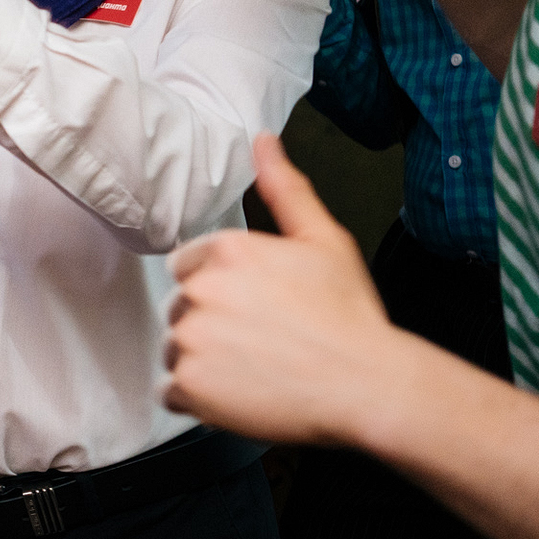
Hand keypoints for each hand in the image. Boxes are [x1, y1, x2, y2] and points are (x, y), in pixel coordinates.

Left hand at [161, 133, 421, 446]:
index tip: (254, 307)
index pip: (189, 266)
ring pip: (174, 349)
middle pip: (181, 307)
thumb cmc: (349, 315)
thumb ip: (284, 188)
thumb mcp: (324, 239)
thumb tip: (263, 140)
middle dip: (211, 323)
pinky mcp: (189, 386)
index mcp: (226, 250)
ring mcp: (190, 340)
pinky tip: (239, 393)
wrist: (365, 384)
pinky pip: (172, 392)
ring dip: (203, 361)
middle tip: (262, 339)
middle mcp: (200, 290)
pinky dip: (198, 398)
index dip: (222, 289)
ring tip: (254, 367)